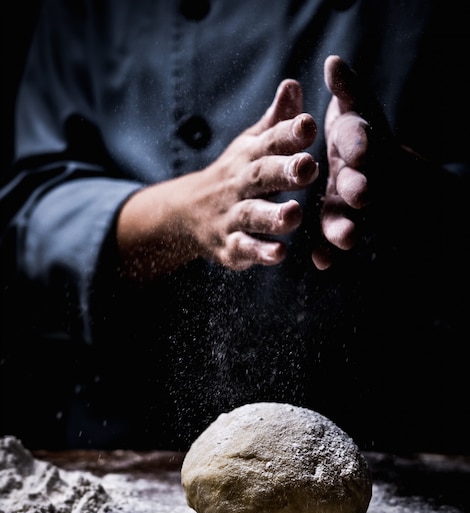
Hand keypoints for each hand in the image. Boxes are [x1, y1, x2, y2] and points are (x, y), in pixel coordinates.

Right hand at [117, 79, 317, 278]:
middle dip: (284, 172)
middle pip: (260, 176)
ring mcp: (231, 216)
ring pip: (251, 215)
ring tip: (294, 214)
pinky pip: (244, 249)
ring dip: (273, 216)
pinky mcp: (229, 247)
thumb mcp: (251, 146)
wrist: (186, 213)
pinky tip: (280, 254)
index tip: (309, 124)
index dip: (288, 133)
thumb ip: (276, 122)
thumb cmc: (233, 174)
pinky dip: (260, 253)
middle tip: (308, 167)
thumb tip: (293, 83)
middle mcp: (238, 184)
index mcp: (249, 157)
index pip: (269, 141)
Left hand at [312, 55, 393, 269]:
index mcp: (358, 143)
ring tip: (346, 240)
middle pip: (361, 180)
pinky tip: (322, 262)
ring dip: (347, 226)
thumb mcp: (353, 109)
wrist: (360, 164)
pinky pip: (333, 238)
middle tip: (360, 195)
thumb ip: (346, 90)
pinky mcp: (340, 222)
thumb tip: (333, 63)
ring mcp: (351, 202)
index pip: (360, 140)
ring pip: (350, 215)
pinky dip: (329, 250)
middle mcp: (359, 172)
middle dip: (360, 187)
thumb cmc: (355, 133)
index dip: (360, 144)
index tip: (359, 148)